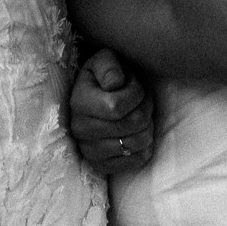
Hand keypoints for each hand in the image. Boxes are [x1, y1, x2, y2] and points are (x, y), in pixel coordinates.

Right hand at [67, 48, 154, 176]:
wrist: (97, 98)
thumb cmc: (105, 76)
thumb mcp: (105, 60)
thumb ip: (109, 66)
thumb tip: (114, 83)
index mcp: (79, 102)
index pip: (118, 107)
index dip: (137, 94)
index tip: (135, 86)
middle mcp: (80, 129)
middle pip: (133, 124)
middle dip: (146, 109)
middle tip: (142, 101)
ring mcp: (90, 150)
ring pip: (138, 143)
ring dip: (147, 127)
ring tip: (139, 115)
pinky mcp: (102, 165)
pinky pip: (136, 161)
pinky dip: (145, 146)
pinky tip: (136, 133)